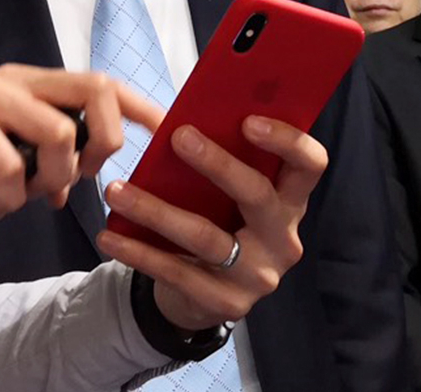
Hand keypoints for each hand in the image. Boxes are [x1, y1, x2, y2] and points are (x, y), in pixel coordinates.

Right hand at [0, 64, 163, 217]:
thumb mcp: (9, 149)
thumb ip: (46, 154)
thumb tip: (80, 181)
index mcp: (34, 84)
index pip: (102, 83)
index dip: (140, 105)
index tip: (168, 130)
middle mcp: (17, 80)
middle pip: (94, 91)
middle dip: (105, 142)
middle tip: (82, 178)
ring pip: (60, 132)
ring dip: (54, 178)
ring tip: (28, 198)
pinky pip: (11, 163)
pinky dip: (11, 195)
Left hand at [95, 116, 327, 331]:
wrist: (205, 297)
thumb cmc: (217, 224)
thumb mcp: (229, 198)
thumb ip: (225, 163)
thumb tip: (185, 118)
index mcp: (290, 202)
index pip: (310, 165)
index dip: (287, 140)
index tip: (248, 120)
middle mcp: (283, 239)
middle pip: (257, 194)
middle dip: (217, 163)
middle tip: (178, 136)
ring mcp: (259, 276)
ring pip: (205, 236)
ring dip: (154, 210)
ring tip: (115, 190)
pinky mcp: (228, 303)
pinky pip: (177, 272)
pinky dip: (138, 252)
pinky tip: (109, 236)